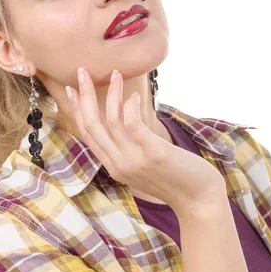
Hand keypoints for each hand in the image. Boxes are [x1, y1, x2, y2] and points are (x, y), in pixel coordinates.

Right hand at [65, 68, 225, 215]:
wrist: (198, 200)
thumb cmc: (176, 178)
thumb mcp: (144, 164)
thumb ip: (130, 148)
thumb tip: (125, 119)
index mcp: (113, 166)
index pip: (87, 134)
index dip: (77, 109)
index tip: (72, 89)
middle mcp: (118, 164)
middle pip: (91, 125)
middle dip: (85, 96)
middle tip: (82, 72)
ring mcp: (133, 160)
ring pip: (110, 120)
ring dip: (111, 93)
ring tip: (116, 73)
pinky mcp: (152, 154)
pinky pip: (132, 124)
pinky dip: (129, 105)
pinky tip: (135, 95)